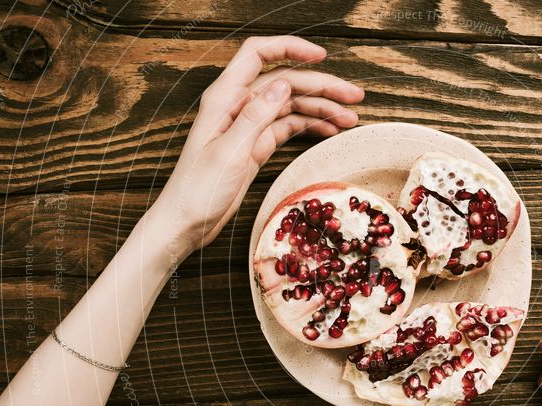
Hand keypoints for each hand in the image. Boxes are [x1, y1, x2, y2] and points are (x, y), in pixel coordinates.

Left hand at [146, 35, 363, 258]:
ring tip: (350, 118)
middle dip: (321, 86)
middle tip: (354, 96)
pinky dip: (310, 127)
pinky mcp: (256, 146)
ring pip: (291, 106)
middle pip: (285, 82)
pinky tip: (330, 131)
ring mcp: (248, 126)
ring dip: (321, 109)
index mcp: (224, 98)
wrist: (187, 221)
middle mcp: (238, 106)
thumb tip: (282, 84)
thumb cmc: (198, 189)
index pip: (258, 55)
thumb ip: (255, 116)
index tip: (321, 57)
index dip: (290, 48)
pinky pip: (288, 128)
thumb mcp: (229, 152)